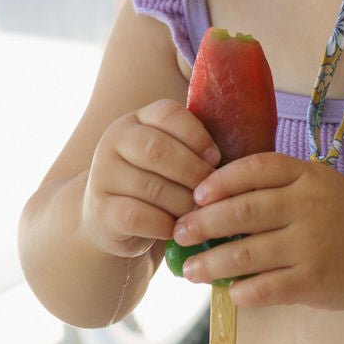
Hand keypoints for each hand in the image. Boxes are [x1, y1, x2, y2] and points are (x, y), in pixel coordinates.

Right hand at [81, 99, 221, 259]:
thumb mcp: (173, 156)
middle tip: (212, 190)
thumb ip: (195, 148)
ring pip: (151, 187)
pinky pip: (139, 216)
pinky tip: (176, 228)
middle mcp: (114, 141)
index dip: (197, 136)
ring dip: (183, 203)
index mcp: (137, 120)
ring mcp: (103, 176)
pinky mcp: (101, 210)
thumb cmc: (158, 182)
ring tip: (198, 212)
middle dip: (193, 171)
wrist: (112, 218)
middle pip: (157, 149)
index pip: (168, 114)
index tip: (216, 157)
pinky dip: (164, 224)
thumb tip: (242, 153)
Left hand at [172, 153, 343, 311]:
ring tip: (190, 270)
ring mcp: (311, 245)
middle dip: (203, 223)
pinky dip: (242, 292)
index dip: (220, 181)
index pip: (255, 169)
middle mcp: (308, 206)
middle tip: (179, 232)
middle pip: (243, 211)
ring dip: (211, 264)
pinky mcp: (313, 281)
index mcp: (307, 176)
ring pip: (247, 254)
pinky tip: (229, 292)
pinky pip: (266, 288)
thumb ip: (278, 186)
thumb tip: (215, 202)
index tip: (196, 194)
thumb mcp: (319, 184)